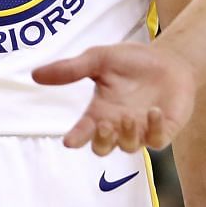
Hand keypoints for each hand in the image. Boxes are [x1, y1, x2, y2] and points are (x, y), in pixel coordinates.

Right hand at [32, 42, 197, 153]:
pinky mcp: (164, 130)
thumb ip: (71, 69)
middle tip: (103, 125)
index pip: (83, 130)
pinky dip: (154, 129)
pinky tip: (155, 111)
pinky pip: (157, 140)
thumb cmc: (132, 62)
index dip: (76, 137)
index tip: (69, 141)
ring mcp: (141, 130)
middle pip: (103, 147)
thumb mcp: (99, 59)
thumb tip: (35, 74)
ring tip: (129, 116)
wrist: (170, 59)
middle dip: (101, 141)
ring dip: (127, 134)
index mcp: (100, 111)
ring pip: (129, 147)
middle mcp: (118, 125)